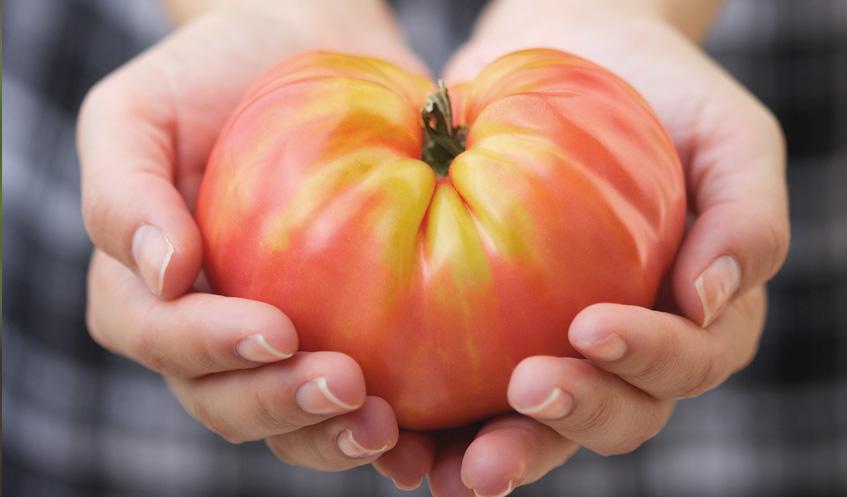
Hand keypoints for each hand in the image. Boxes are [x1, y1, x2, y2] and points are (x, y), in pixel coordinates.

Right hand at [78, 0, 425, 469]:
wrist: (299, 52)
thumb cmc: (208, 77)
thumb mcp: (139, 113)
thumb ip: (122, 190)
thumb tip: (159, 273)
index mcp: (148, 290)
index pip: (159, 337)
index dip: (210, 347)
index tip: (277, 327)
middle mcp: (211, 331)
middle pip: (225, 400)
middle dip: (280, 406)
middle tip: (345, 386)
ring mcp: (280, 341)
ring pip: (289, 422)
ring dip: (331, 436)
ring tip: (385, 426)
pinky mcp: (346, 334)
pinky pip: (355, 398)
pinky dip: (386, 425)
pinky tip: (423, 430)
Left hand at [375, 1, 789, 493]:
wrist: (579, 58)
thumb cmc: (667, 96)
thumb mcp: (730, 137)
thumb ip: (747, 216)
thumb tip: (710, 298)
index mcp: (696, 320)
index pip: (686, 362)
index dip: (647, 358)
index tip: (591, 326)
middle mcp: (630, 352)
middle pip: (617, 415)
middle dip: (573, 418)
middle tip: (525, 392)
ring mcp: (561, 350)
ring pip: (542, 427)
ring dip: (505, 451)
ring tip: (454, 466)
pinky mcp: (494, 338)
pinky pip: (472, 396)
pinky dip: (441, 427)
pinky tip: (403, 437)